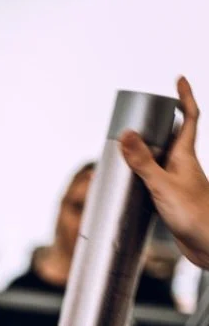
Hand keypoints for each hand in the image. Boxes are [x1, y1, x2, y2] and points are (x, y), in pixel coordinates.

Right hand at [121, 76, 208, 268]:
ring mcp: (179, 183)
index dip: (185, 97)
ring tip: (127, 148)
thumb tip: (126, 134)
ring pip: (162, 160)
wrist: (208, 245)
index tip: (179, 80)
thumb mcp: (162, 184)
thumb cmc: (194, 215)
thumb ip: (143, 160)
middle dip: (160, 123)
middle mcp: (184, 166)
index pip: (189, 118)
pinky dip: (144, 176)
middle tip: (143, 114)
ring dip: (148, 151)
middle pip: (174, 136)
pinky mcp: (172, 200)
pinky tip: (133, 183)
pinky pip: (156, 181)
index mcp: (186, 156)